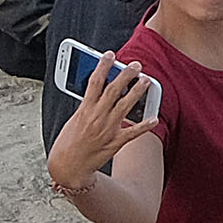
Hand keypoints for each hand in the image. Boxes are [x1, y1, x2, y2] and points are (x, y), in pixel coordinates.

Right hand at [46, 60, 153, 195]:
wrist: (68, 167)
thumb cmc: (68, 143)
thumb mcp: (74, 120)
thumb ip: (87, 106)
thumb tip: (97, 92)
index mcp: (84, 110)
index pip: (94, 82)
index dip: (102, 66)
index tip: (110, 54)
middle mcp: (97, 117)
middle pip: (113, 91)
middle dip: (125, 75)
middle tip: (136, 65)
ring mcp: (107, 130)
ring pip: (125, 106)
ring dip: (137, 92)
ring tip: (146, 81)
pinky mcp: (114, 143)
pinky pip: (132, 133)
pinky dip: (144, 126)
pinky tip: (154, 118)